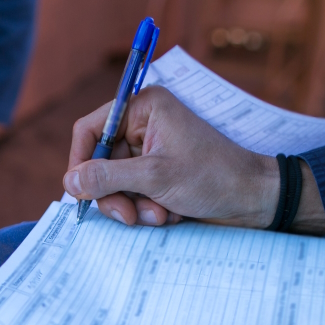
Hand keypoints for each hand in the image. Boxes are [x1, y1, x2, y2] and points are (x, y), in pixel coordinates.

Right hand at [64, 87, 278, 227]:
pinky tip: (171, 213)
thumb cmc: (214, 177)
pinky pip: (134, 195)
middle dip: (114, 194)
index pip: (91, 129)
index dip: (80, 161)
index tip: (79, 192)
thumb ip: (108, 177)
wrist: (255, 199)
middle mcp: (144, 126)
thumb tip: (69, 183)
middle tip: (127, 215)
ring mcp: (151, 153)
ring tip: (161, 215)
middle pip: (101, 163)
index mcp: (144, 108)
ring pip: (116, 184)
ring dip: (134, 206)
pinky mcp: (159, 176)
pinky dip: (148, 209)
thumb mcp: (156, 177)